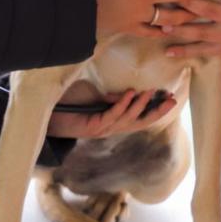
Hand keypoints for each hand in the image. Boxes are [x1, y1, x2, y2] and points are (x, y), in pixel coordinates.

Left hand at [46, 89, 176, 138]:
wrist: (48, 113)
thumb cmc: (70, 103)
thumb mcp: (96, 96)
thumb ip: (112, 97)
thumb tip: (130, 92)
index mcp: (114, 122)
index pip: (140, 118)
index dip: (156, 109)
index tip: (171, 99)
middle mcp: (111, 128)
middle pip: (140, 123)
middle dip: (157, 112)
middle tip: (172, 101)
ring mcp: (103, 129)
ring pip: (128, 119)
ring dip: (140, 105)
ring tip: (150, 92)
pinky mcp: (93, 127)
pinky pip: (112, 115)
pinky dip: (122, 104)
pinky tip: (131, 93)